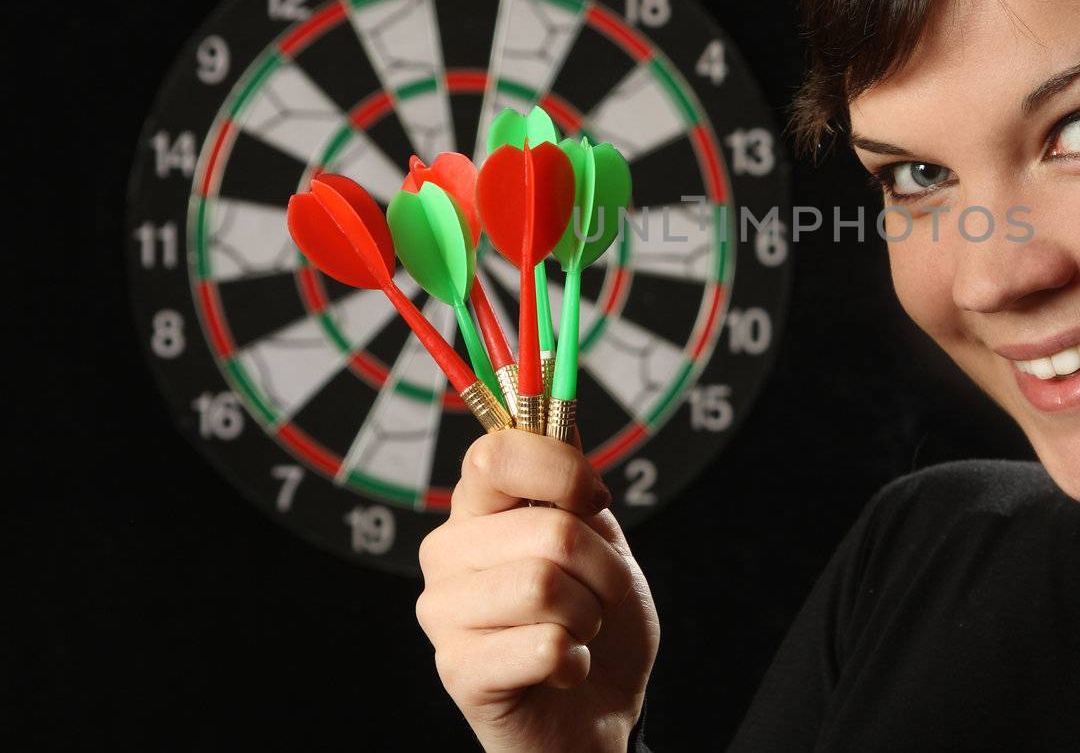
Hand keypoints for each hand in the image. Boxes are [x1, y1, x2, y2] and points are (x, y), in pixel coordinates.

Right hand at [417, 426, 660, 751]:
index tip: (594, 500)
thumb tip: (552, 400)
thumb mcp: (596, 535)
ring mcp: (443, 613)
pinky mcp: (457, 672)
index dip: (563, 471)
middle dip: (603, 569)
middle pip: (549, 530)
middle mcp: (446, 552)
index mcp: (478, 508)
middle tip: (598, 596)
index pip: (497, 451)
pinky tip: (563, 669)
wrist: (593, 712)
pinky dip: (576, 659)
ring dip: (591, 615)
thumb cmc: (593, 620)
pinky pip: (544, 644)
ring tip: (578, 631)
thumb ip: (569, 475)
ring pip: (546, 586)